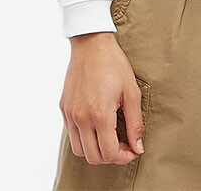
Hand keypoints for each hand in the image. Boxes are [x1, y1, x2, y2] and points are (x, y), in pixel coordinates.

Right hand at [60, 32, 144, 164]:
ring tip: (109, 136)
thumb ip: (135, 122)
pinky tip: (97, 125)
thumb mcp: (131, 91)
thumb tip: (137, 146)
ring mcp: (70, 114)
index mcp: (100, 114)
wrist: (91, 44)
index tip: (132, 150)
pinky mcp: (63, 108)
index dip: (123, 157)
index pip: (109, 153)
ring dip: (95, 150)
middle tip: (123, 144)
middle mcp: (81, 117)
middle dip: (110, 156)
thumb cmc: (114, 64)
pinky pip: (71, 134)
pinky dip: (84, 138)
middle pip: (93, 157)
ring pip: (79, 150)